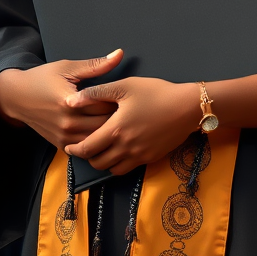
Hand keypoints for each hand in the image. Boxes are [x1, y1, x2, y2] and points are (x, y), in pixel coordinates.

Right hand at [0, 50, 122, 149]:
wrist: (16, 97)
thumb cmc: (43, 78)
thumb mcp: (68, 67)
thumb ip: (96, 65)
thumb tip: (119, 53)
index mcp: (70, 102)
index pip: (105, 105)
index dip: (119, 100)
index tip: (127, 95)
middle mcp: (67, 123)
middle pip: (103, 125)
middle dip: (117, 117)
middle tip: (127, 108)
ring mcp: (63, 137)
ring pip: (97, 140)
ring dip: (108, 131)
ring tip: (117, 119)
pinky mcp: (60, 145)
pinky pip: (85, 148)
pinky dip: (96, 140)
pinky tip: (103, 130)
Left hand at [64, 77, 201, 175]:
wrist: (187, 107)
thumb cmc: (156, 92)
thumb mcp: (125, 86)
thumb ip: (96, 93)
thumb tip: (70, 101)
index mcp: (115, 130)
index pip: (87, 148)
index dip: (75, 150)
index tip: (69, 147)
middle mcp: (124, 148)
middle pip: (97, 162)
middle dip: (87, 157)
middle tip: (84, 148)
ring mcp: (138, 156)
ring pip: (112, 169)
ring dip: (103, 163)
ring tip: (101, 151)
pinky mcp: (150, 159)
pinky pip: (127, 169)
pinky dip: (118, 164)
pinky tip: (120, 152)